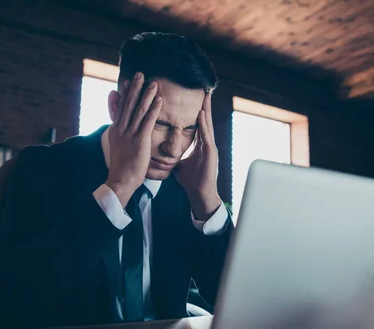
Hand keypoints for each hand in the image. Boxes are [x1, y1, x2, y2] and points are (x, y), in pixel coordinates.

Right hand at [106, 72, 161, 206]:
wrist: (121, 180)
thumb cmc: (122, 167)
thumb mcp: (117, 147)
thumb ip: (119, 135)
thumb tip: (118, 128)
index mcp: (116, 130)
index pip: (121, 108)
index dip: (125, 94)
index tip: (128, 81)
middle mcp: (121, 129)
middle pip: (129, 104)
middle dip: (135, 88)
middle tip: (140, 74)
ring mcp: (130, 133)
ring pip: (139, 109)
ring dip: (146, 94)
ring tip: (153, 82)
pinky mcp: (140, 140)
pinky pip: (148, 121)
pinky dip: (154, 109)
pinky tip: (159, 99)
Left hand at [174, 92, 221, 220]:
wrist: (199, 194)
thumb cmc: (191, 180)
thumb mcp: (180, 163)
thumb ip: (174, 154)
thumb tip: (163, 149)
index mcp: (200, 144)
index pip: (198, 124)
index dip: (197, 110)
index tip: (194, 97)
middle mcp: (207, 143)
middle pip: (205, 120)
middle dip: (205, 105)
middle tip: (204, 89)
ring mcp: (210, 148)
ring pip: (208, 125)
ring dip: (207, 110)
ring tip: (205, 96)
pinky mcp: (211, 154)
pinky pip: (207, 136)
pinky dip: (204, 125)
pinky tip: (201, 114)